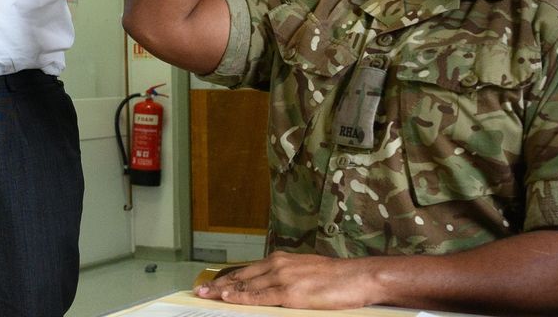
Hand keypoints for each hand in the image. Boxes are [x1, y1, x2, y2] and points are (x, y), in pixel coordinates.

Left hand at [194, 251, 378, 309]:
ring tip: (206, 295)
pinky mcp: (291, 293)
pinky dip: (242, 297)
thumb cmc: (335, 278)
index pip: (247, 271)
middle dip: (218, 284)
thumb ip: (285, 278)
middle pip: (241, 277)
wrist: (357, 277)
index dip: (227, 278)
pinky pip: (261, 297)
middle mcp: (278, 266)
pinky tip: (229, 297)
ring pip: (247, 287)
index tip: (212, 283)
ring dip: (224, 291)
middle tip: (200, 290)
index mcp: (280, 260)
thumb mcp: (304, 272)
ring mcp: (283, 279)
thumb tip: (268, 289)